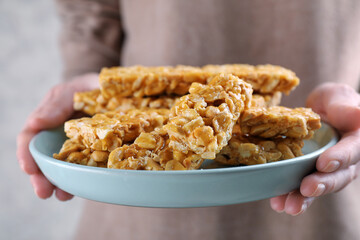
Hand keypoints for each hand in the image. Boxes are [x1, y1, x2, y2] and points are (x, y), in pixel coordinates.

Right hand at [17, 73, 98, 199]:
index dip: (26, 153)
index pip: (30, 136)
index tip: (29, 168)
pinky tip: (79, 190)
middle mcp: (58, 135)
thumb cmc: (93, 87)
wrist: (117, 91)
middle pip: (42, 158)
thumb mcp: (76, 87)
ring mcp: (75, 146)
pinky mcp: (93, 153)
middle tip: (43, 191)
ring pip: (61, 167)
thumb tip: (34, 124)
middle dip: (40, 177)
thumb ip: (57, 103)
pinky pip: (83, 169)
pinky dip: (79, 180)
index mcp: (49, 117)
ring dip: (58, 183)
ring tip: (62, 195)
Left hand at [270, 83, 359, 214]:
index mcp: (356, 140)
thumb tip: (357, 114)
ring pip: (319, 187)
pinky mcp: (310, 176)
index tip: (323, 163)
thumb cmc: (331, 103)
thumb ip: (344, 106)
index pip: (353, 150)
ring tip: (288, 206)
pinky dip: (289, 196)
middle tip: (306, 189)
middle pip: (338, 176)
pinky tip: (277, 202)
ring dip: (304, 198)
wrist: (318, 114)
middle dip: (322, 184)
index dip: (340, 158)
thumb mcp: (337, 97)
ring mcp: (328, 172)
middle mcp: (346, 161)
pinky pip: (301, 188)